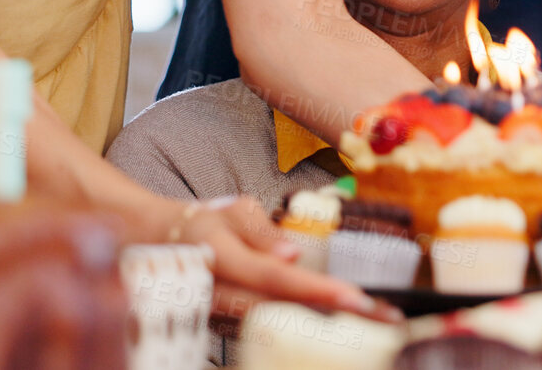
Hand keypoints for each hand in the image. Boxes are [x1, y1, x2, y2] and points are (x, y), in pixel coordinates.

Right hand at [161, 195, 399, 323]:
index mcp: (221, 257)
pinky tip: (343, 326)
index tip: (358, 298)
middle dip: (336, 316)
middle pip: (282, 312)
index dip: (316, 290)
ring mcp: (221, 317)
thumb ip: (260, 231)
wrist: (155, 246)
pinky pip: (270, 331)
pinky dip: (307, 329)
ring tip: (378, 321)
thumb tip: (291, 254)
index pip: (274, 278)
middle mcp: (220, 294)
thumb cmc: (201, 224)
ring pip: (277, 328)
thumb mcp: (229, 211)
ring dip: (327, 327)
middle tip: (386, 316)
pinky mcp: (227, 328)